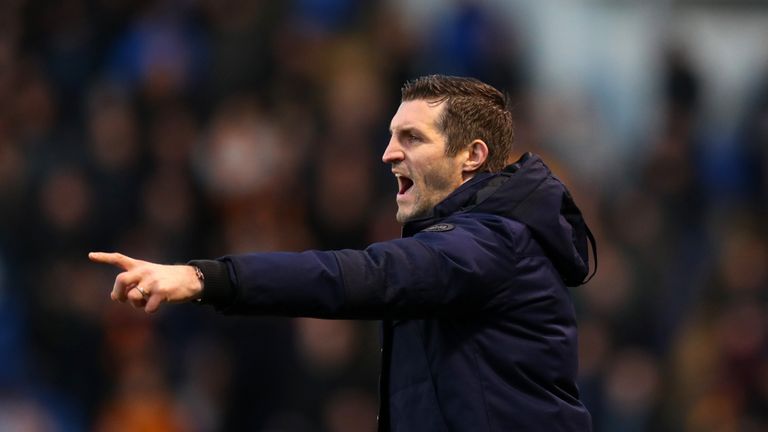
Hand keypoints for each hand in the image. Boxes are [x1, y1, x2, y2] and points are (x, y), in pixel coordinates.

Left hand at [88, 252, 202, 312]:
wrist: (191, 279)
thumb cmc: (167, 279)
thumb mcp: (150, 276)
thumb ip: (131, 283)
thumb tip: (112, 296)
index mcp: (140, 266)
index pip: (119, 259)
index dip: (104, 257)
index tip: (90, 255)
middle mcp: (144, 272)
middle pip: (121, 280)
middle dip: (117, 293)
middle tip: (121, 299)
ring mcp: (153, 281)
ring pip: (133, 296)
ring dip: (135, 304)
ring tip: (144, 302)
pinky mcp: (162, 291)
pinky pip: (147, 307)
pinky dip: (149, 309)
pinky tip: (156, 305)